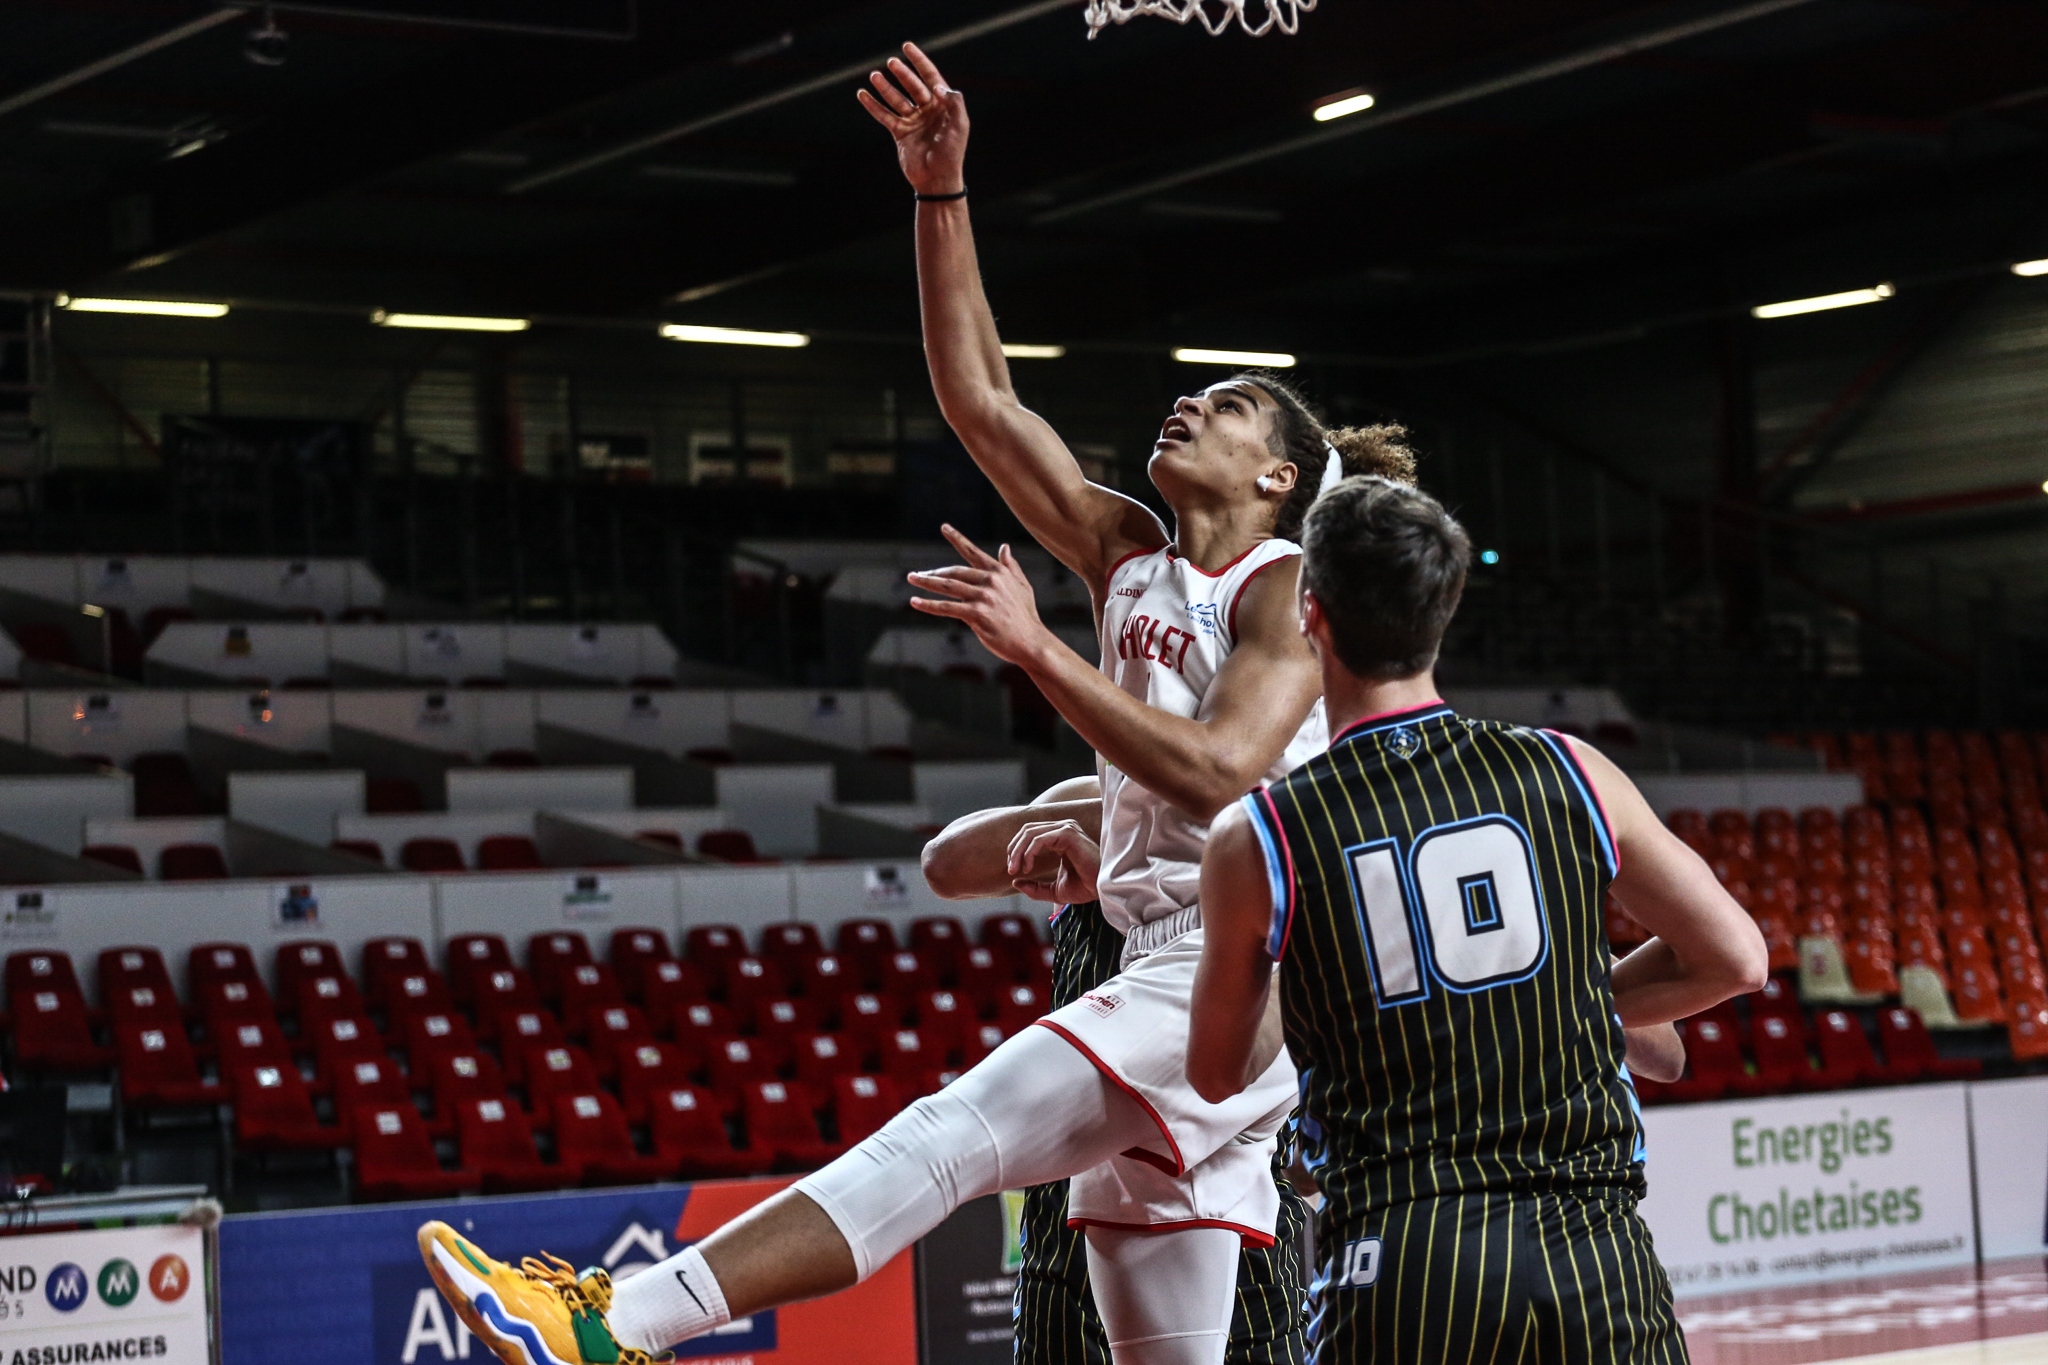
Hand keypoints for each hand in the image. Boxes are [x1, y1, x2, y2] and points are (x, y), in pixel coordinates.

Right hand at [856, 42, 968, 194]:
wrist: (937, 180)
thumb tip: (938, 85)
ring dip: (885, 88)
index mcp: (943, 106)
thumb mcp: (959, 126)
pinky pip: (885, 116)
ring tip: (874, 76)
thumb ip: (953, 103)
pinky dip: (873, 106)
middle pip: (912, 86)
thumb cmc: (951, 154)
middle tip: (891, 62)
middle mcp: (928, 111)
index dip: (920, 62)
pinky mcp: (900, 134)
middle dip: (902, 74)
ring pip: (897, 100)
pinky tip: (863, 95)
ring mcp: (913, 121)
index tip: (907, 47)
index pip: (931, 77)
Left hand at [906, 524, 1054, 666]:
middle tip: (916, 574)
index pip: (973, 551)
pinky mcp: (977, 614)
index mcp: (999, 572)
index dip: (957, 538)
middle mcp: (991, 581)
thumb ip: (1011, 566)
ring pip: (947, 586)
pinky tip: (915, 602)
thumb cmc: (1025, 616)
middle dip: (933, 572)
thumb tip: (1005, 547)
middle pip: (954, 572)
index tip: (944, 527)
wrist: (1031, 641)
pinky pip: (947, 607)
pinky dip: (929, 605)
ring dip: (926, 582)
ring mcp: (984, 597)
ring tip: (911, 578)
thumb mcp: (1022, 587)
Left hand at [1007, 818, 1099, 903]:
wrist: (1102, 891)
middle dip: (1014, 849)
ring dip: (1019, 851)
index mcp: (1060, 837)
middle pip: (1027, 830)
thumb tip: (1015, 882)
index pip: (1030, 834)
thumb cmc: (1085, 888)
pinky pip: (1040, 839)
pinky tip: (1028, 867)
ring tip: (1017, 869)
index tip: (1013, 871)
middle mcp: (1063, 829)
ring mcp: (1066, 829)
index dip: (1017, 850)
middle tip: (1011, 870)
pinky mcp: (1068, 834)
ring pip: (1030, 832)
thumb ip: (1035, 887)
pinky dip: (1029, 852)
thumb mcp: (1053, 890)